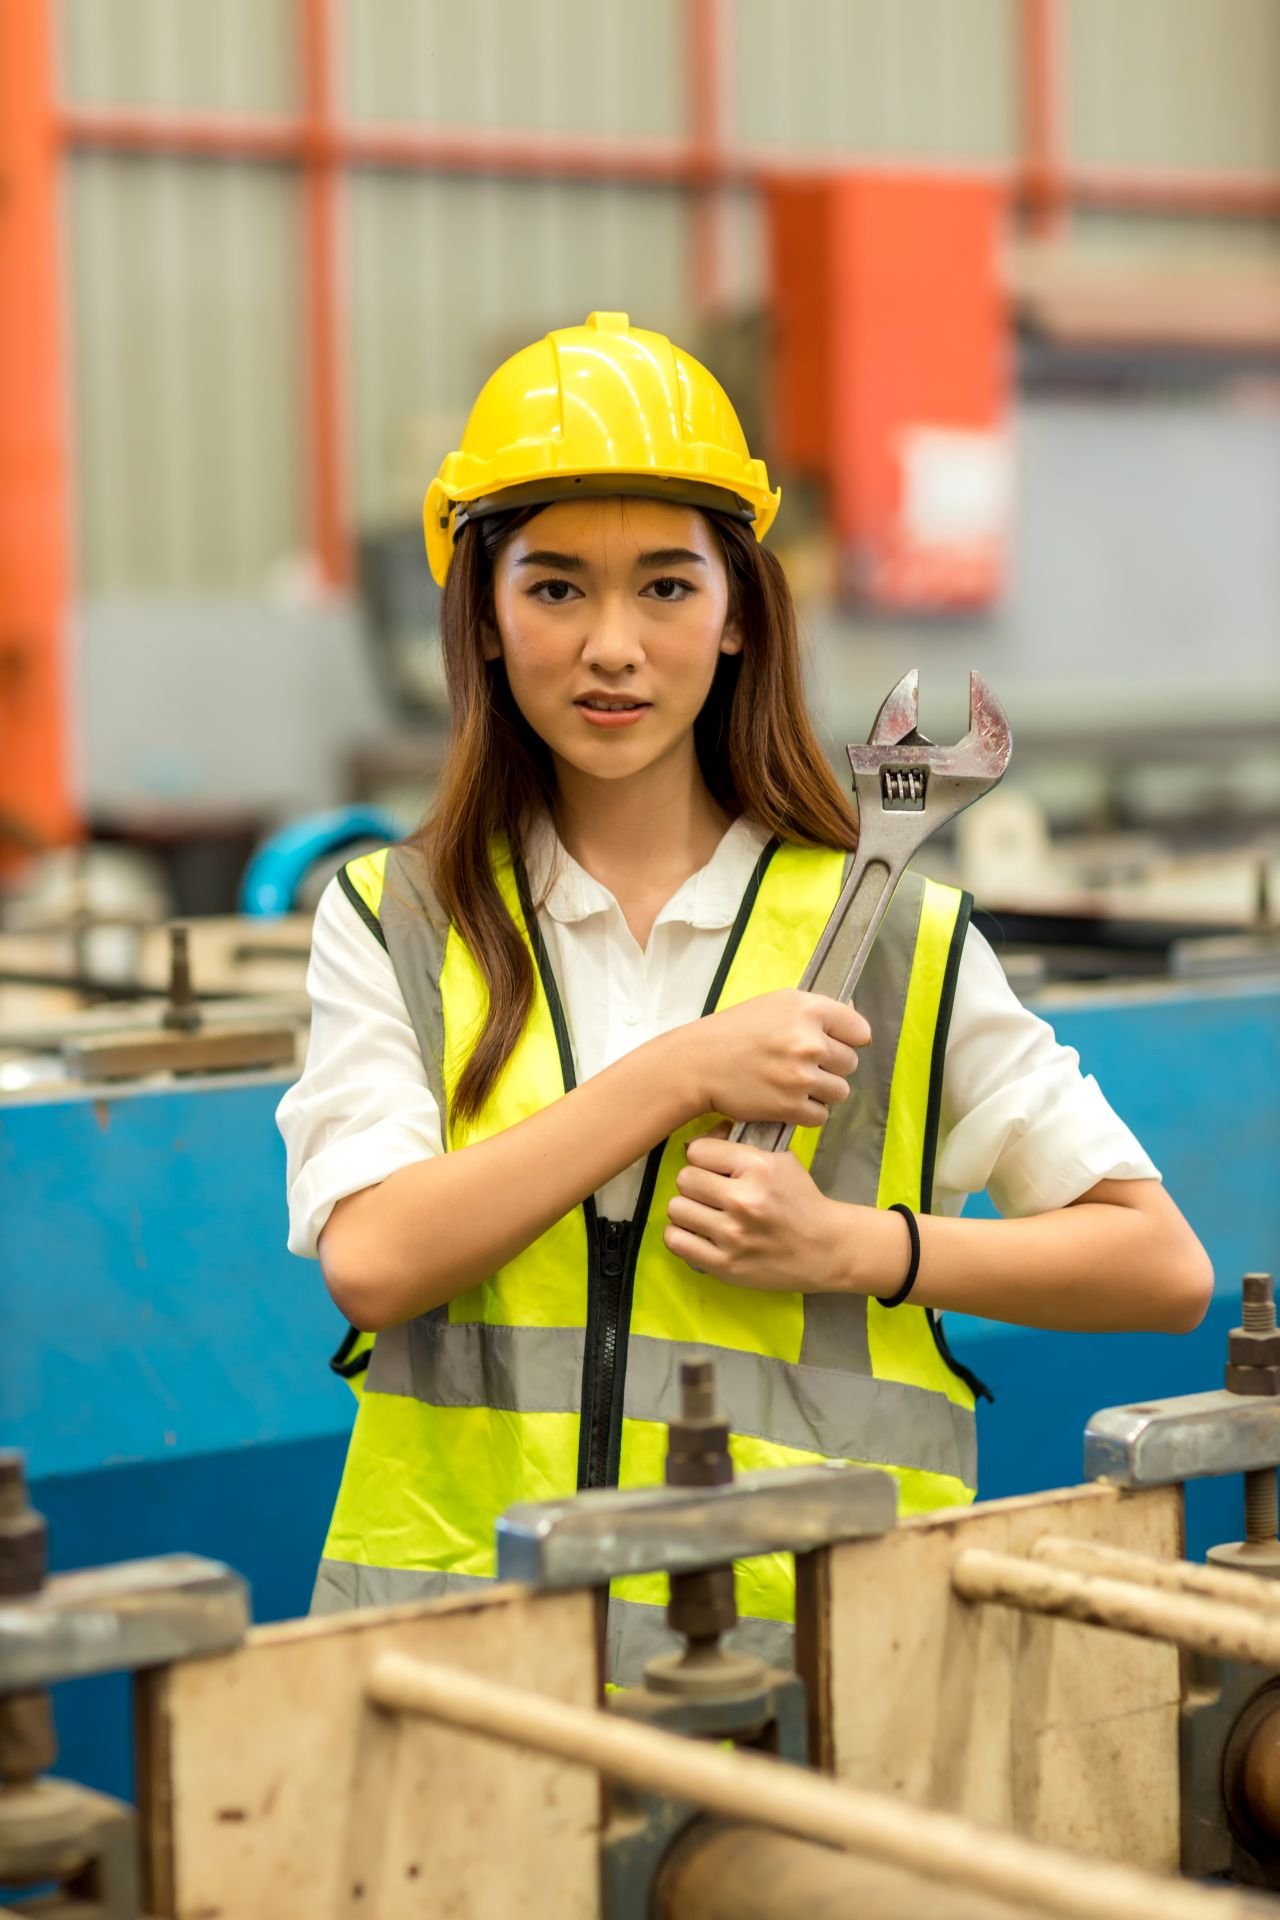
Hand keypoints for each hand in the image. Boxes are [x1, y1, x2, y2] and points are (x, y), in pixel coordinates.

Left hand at [663, 1127, 851, 1291]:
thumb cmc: (800, 1201)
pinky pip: (676, 1241)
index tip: (715, 1168)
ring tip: (706, 1214)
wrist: (826, 1248)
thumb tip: (693, 1142)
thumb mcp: (780, 1161)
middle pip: (684, 1179)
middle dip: (696, 1184)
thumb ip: (738, 1147)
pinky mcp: (725, 1265)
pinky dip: (682, 1236)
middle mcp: (743, 1200)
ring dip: (688, 1210)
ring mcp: (732, 1235)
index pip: (697, 1151)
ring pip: (676, 1208)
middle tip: (711, 1193)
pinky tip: (698, 1233)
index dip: (704, 1158)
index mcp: (758, 1168)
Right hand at [689, 990, 869, 1129]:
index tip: (832, 1044)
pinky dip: (806, 1112)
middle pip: (850, 1063)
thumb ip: (817, 1012)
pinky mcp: (791, 1106)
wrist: (699, 1063)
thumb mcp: (777, 1004)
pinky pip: (821, 1115)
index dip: (847, 1040)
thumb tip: (855, 1022)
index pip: (860, 1031)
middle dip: (830, 1067)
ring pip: (839, 1092)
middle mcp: (809, 1041)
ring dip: (821, 1091)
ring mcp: (801, 1076)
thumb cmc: (735, 1032)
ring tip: (792, 1082)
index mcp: (809, 1009)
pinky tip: (785, 1098)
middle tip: (800, 1064)